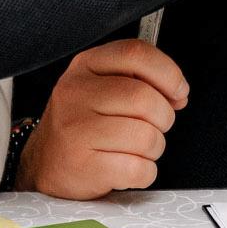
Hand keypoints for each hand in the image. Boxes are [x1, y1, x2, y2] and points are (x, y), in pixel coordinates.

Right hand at [17, 41, 188, 197]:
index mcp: (85, 66)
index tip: (179, 92)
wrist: (47, 165)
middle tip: (152, 127)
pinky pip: (139, 169)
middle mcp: (76, 93)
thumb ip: (139, 80)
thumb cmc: (84, 126)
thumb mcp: (101, 87)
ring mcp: (76, 130)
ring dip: (153, 149)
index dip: (169, 73)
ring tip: (134, 150)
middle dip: (163, 118)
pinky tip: (125, 168)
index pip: (136, 54)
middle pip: (146, 99)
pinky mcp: (83, 166)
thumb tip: (178, 93)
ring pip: (147, 137)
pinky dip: (143, 174)